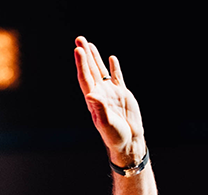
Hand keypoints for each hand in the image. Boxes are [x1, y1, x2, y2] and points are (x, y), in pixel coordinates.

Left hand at [74, 36, 145, 167]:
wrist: (129, 141)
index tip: (78, 49)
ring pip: (101, 71)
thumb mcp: (107, 124)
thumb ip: (100, 109)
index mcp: (94, 100)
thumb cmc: (116, 136)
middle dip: (85, 55)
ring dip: (95, 58)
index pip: (85, 78)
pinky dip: (114, 67)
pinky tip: (111, 58)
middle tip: (79, 39)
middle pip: (90, 70)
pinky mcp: (122, 94)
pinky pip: (117, 77)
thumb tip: (90, 95)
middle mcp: (100, 94)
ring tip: (89, 44)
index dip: (82, 64)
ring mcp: (111, 93)